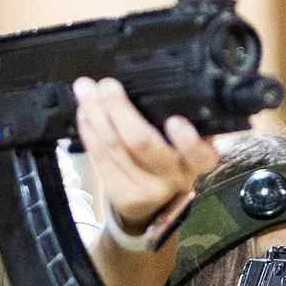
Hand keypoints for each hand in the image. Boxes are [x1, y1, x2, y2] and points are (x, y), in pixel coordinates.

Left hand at [73, 77, 214, 236]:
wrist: (157, 205)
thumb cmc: (172, 160)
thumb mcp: (186, 144)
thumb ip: (182, 119)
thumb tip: (150, 80)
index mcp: (197, 160)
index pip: (201, 154)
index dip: (188, 140)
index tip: (175, 121)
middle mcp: (175, 177)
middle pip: (143, 143)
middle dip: (119, 109)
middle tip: (107, 85)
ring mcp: (147, 190)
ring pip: (114, 148)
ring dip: (95, 114)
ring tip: (85, 90)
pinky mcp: (122, 195)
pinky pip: (100, 158)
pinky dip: (89, 131)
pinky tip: (84, 113)